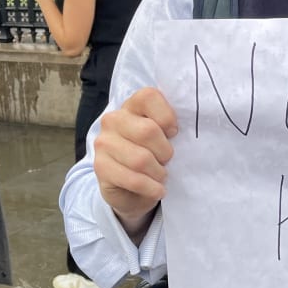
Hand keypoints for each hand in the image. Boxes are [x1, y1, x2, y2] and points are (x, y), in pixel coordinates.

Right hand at [93, 88, 178, 237]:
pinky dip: (151, 188)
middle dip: (165, 151)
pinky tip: (157, 190)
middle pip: (148, 131)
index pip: (148, 96)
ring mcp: (104, 143)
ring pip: (140, 159)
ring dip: (158, 172)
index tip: (174, 133)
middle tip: (167, 160)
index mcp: (132, 105)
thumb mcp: (165, 136)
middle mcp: (114, 119)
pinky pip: (133, 179)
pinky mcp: (100, 167)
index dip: (167, 116)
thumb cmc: (153, 154)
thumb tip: (187, 131)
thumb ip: (170, 127)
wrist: (131, 186)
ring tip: (161, 176)